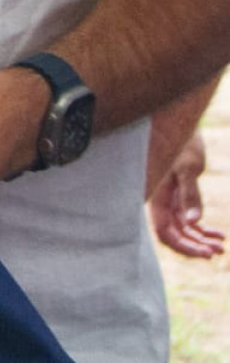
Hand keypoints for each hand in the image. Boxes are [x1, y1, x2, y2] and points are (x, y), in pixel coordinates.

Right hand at [148, 130, 222, 257]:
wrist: (181, 127)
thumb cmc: (182, 144)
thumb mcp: (188, 169)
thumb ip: (190, 196)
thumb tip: (194, 222)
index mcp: (158, 198)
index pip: (166, 233)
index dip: (185, 247)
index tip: (206, 253)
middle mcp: (161, 203)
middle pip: (175, 235)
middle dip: (196, 246)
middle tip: (218, 252)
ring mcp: (170, 201)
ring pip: (184, 230)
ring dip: (202, 239)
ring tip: (222, 246)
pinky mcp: (180, 197)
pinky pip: (189, 220)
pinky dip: (203, 228)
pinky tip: (219, 233)